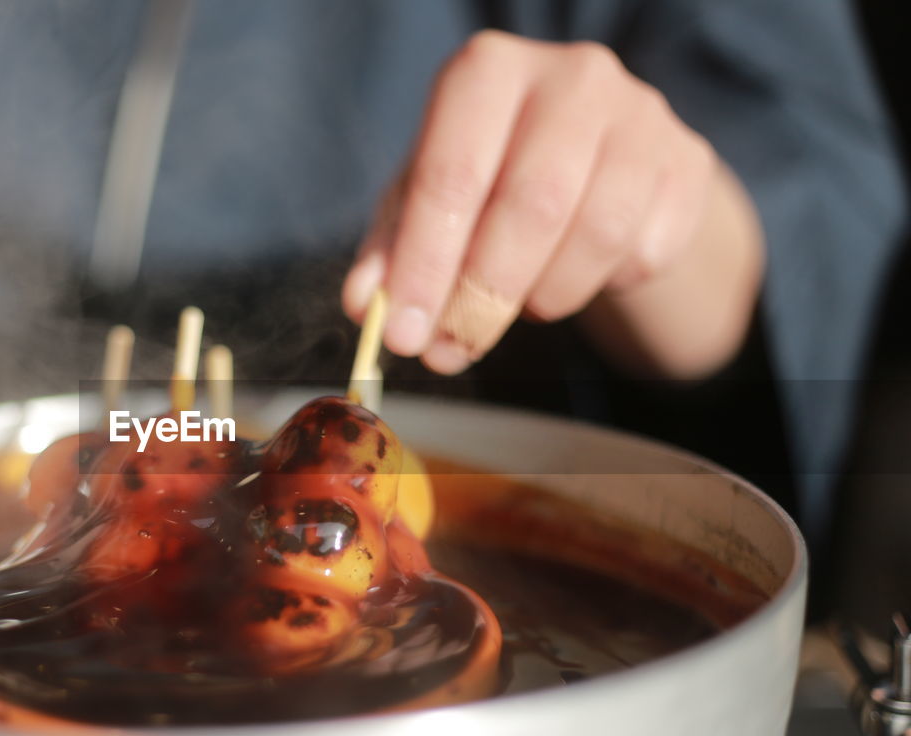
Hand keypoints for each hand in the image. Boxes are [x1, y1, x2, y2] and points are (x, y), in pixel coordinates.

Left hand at [342, 31, 721, 374]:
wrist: (601, 164)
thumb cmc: (494, 177)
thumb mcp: (429, 199)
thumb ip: (393, 247)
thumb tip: (362, 305)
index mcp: (488, 71)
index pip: (450, 175)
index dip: (423, 265)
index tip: (403, 335)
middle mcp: (571, 75)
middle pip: (530, 204)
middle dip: (482, 295)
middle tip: (452, 350)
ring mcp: (641, 114)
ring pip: (596, 233)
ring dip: (544, 296)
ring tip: (518, 304)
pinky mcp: (687, 162)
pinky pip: (644, 251)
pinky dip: (600, 286)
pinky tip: (574, 274)